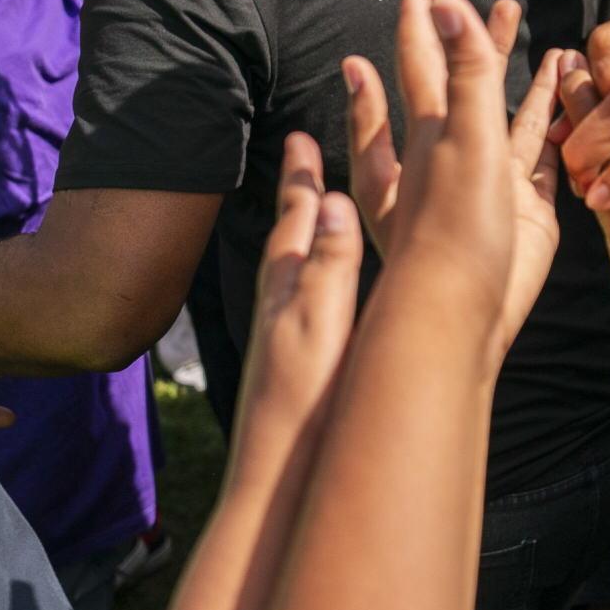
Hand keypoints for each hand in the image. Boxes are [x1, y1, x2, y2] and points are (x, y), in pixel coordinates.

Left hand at [227, 131, 365, 485]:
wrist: (276, 473)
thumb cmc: (303, 399)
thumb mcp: (320, 320)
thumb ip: (327, 262)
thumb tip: (332, 200)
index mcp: (290, 286)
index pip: (296, 215)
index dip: (300, 176)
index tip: (300, 136)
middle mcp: (280, 303)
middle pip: (288, 233)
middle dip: (298, 193)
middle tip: (301, 153)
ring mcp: (283, 334)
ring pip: (292, 264)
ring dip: (303, 229)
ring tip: (312, 207)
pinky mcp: (291, 362)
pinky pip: (301, 297)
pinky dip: (310, 273)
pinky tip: (316, 289)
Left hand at [341, 0, 557, 353]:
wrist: (463, 310)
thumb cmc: (446, 227)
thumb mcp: (457, 135)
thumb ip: (463, 69)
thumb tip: (443, 1)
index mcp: (431, 130)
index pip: (424, 62)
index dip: (425, 25)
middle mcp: (460, 153)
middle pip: (473, 85)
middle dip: (485, 45)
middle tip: (504, 5)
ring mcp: (494, 183)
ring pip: (515, 121)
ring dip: (531, 86)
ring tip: (553, 49)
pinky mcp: (527, 212)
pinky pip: (547, 161)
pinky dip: (560, 134)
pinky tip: (574, 116)